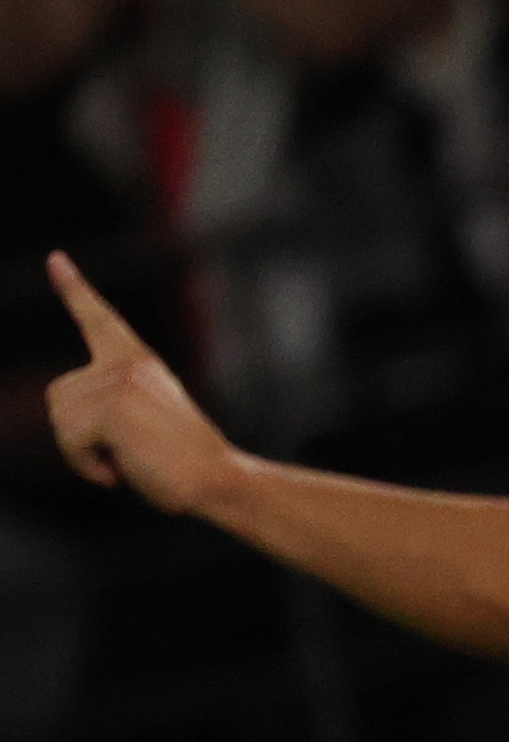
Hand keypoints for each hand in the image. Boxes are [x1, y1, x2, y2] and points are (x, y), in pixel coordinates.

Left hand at [44, 253, 240, 518]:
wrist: (220, 482)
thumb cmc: (187, 467)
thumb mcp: (147, 422)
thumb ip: (112, 404)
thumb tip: (71, 416)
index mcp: (140, 364)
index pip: (100, 320)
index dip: (74, 290)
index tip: (56, 259)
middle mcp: (127, 366)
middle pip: (58, 395)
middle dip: (75, 434)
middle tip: (121, 456)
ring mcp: (120, 384)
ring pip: (60, 419)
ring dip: (81, 453)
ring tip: (126, 463)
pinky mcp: (112, 410)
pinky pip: (70, 440)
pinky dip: (87, 467)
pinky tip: (119, 475)